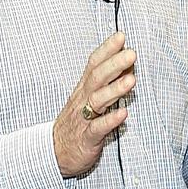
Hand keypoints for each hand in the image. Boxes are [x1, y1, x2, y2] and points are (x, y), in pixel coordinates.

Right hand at [53, 32, 134, 176]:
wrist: (55, 152)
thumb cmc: (76, 122)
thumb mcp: (88, 99)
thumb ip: (107, 82)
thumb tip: (127, 64)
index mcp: (83, 88)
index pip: (94, 64)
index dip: (106, 49)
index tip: (121, 36)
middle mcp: (82, 99)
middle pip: (97, 78)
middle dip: (114, 64)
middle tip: (131, 53)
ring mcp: (83, 118)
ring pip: (98, 100)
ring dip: (115, 89)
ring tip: (132, 79)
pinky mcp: (87, 138)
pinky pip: (98, 128)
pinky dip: (110, 120)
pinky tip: (123, 114)